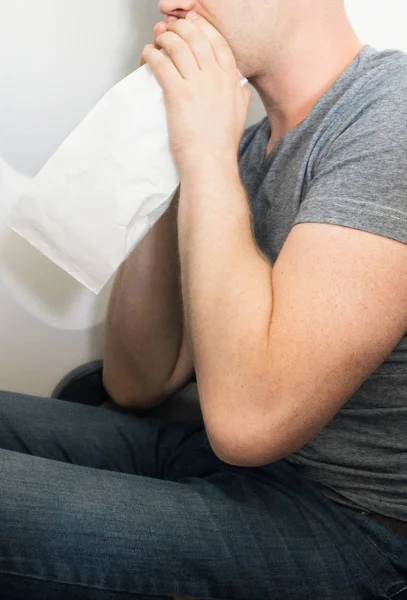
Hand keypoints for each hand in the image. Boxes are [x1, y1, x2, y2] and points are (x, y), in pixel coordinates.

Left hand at [141, 13, 250, 175]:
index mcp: (231, 81)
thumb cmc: (221, 145)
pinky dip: (151, 55)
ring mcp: (197, 85)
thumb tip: (239, 86)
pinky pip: (161, 64)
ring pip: (178, 46)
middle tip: (170, 28)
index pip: (218, 42)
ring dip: (164, 38)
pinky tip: (148, 56)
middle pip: (196, 39)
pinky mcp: (177, 94)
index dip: (203, 28)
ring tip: (157, 41)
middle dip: (180, 28)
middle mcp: (216, 78)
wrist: (210, 163)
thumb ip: (240, 96)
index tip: (193, 24)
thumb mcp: (239, 115)